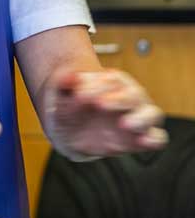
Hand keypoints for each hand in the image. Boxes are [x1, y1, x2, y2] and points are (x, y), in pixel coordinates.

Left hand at [42, 67, 167, 160]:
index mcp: (112, 81)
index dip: (99, 85)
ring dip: (141, 118)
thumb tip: (70, 77)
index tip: (80, 94)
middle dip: (119, 99)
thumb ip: (64, 83)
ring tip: (124, 123)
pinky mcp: (140, 139)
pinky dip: (153, 139)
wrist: (68, 129)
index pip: (113, 79)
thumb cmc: (67, 105)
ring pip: (153, 114)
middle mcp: (129, 97)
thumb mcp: (59, 93)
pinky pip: (157, 138)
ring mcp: (137, 118)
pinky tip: (142, 141)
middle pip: (135, 93)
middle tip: (99, 104)